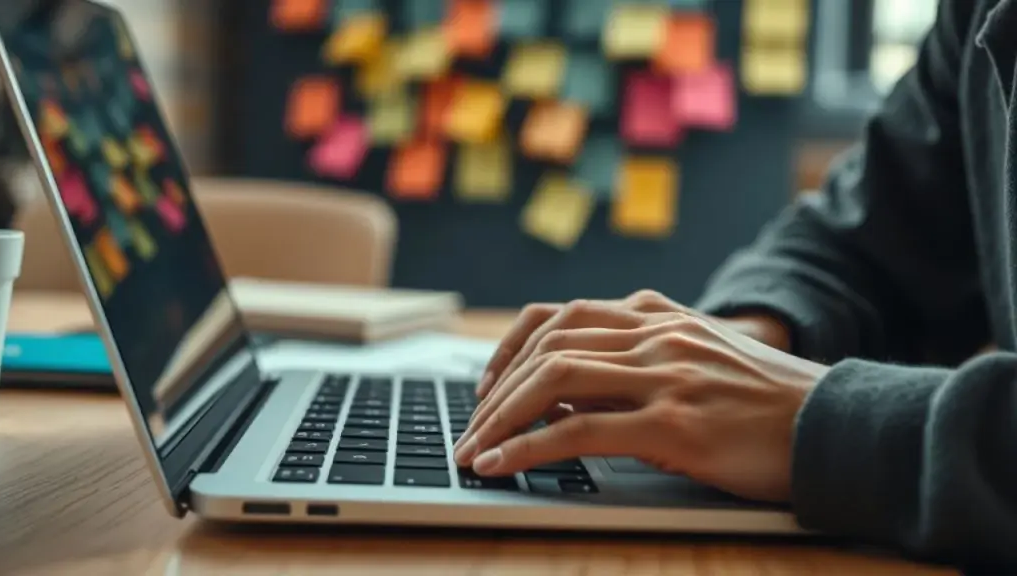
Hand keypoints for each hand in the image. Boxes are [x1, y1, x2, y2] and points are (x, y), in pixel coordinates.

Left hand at [453, 304, 827, 501]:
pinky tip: (500, 463)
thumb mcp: (701, 362)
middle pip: (549, 344)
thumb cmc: (768, 402)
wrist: (837, 423)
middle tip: (471, 423)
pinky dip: (528, 447)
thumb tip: (567, 396)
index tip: (488, 381)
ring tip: (472, 447)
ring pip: (555, 379)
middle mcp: (656, 336)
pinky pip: (579, 432)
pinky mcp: (674, 424)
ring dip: (501, 415)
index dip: (512, 346)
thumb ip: (639, 364)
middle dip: (496, 387)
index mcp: (660, 317)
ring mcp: (665, 376)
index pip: (563, 316)